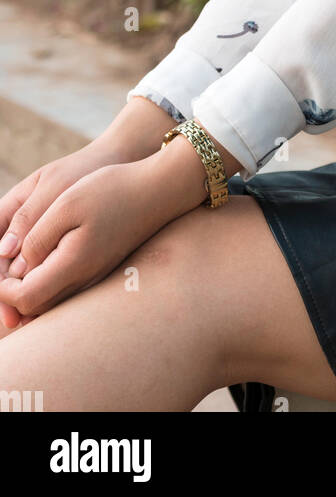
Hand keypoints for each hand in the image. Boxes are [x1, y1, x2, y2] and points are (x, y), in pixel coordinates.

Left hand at [0, 161, 172, 321]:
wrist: (159, 189)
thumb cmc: (113, 189)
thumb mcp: (67, 202)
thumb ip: (37, 236)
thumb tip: (17, 264)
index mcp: (73, 264)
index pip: (26, 298)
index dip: (4, 289)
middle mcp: (85, 279)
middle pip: (37, 307)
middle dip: (12, 295)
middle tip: (3, 269)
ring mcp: (95, 276)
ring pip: (52, 301)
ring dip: (29, 289)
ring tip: (17, 264)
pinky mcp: (101, 269)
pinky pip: (67, 289)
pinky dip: (47, 282)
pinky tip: (41, 260)